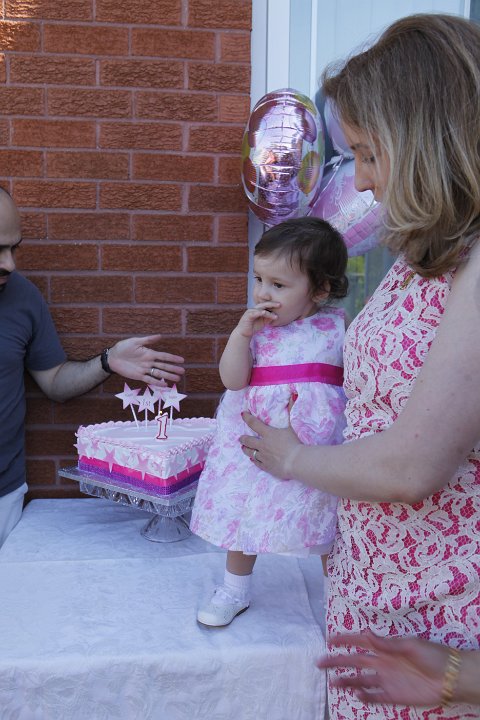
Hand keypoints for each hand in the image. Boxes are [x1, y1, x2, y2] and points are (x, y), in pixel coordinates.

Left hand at [108, 335, 184, 384]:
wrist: (113, 357)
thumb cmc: (123, 347)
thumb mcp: (135, 341)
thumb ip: (148, 340)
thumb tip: (160, 336)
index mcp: (149, 353)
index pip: (164, 356)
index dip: (173, 358)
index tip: (182, 360)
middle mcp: (149, 362)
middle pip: (164, 366)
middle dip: (173, 369)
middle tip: (183, 371)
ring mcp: (145, 369)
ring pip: (159, 373)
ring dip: (168, 376)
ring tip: (177, 379)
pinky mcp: (139, 376)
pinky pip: (149, 380)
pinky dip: (157, 382)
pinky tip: (164, 385)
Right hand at [235, 302, 279, 337]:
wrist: (244, 333)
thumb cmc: (253, 327)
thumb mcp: (263, 322)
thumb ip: (268, 318)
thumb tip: (276, 315)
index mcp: (258, 310)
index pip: (266, 305)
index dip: (273, 304)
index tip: (281, 305)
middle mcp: (254, 309)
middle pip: (264, 304)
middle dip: (272, 304)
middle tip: (279, 304)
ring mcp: (250, 312)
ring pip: (260, 309)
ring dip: (268, 312)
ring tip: (275, 315)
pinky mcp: (247, 316)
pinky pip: (254, 313)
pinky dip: (259, 312)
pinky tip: (264, 313)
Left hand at [240, 411, 301, 478]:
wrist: (295, 461)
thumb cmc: (294, 443)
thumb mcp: (291, 426)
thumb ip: (289, 411)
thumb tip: (292, 397)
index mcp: (268, 434)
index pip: (254, 423)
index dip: (247, 418)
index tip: (243, 414)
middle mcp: (262, 445)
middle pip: (248, 441)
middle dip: (243, 439)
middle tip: (240, 438)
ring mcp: (263, 456)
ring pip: (250, 453)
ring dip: (246, 449)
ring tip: (243, 448)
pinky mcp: (266, 466)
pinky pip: (257, 463)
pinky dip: (254, 460)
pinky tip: (253, 459)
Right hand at [317, 632, 451, 707]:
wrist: (450, 677)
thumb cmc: (432, 655)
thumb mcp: (410, 644)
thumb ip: (386, 643)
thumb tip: (366, 633)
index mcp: (385, 647)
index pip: (360, 642)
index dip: (344, 640)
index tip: (328, 639)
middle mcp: (382, 662)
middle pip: (354, 661)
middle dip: (337, 661)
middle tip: (320, 662)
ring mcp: (387, 679)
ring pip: (360, 680)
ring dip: (347, 680)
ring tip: (333, 682)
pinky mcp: (393, 695)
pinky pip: (375, 696)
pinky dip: (365, 696)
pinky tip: (356, 696)